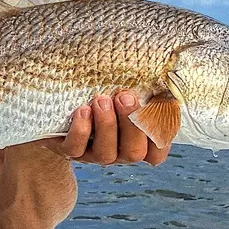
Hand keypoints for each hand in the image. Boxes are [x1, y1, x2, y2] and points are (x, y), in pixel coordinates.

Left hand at [41, 91, 169, 165]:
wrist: (64, 110)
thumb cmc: (105, 97)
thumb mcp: (125, 93)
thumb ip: (146, 90)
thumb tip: (164, 74)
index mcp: (136, 142)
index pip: (156, 153)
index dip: (161, 136)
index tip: (157, 106)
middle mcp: (118, 153)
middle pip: (134, 153)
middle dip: (131, 124)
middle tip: (125, 96)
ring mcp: (93, 154)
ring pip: (106, 153)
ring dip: (106, 125)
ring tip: (101, 99)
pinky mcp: (70, 150)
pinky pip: (75, 149)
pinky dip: (81, 130)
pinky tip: (82, 110)